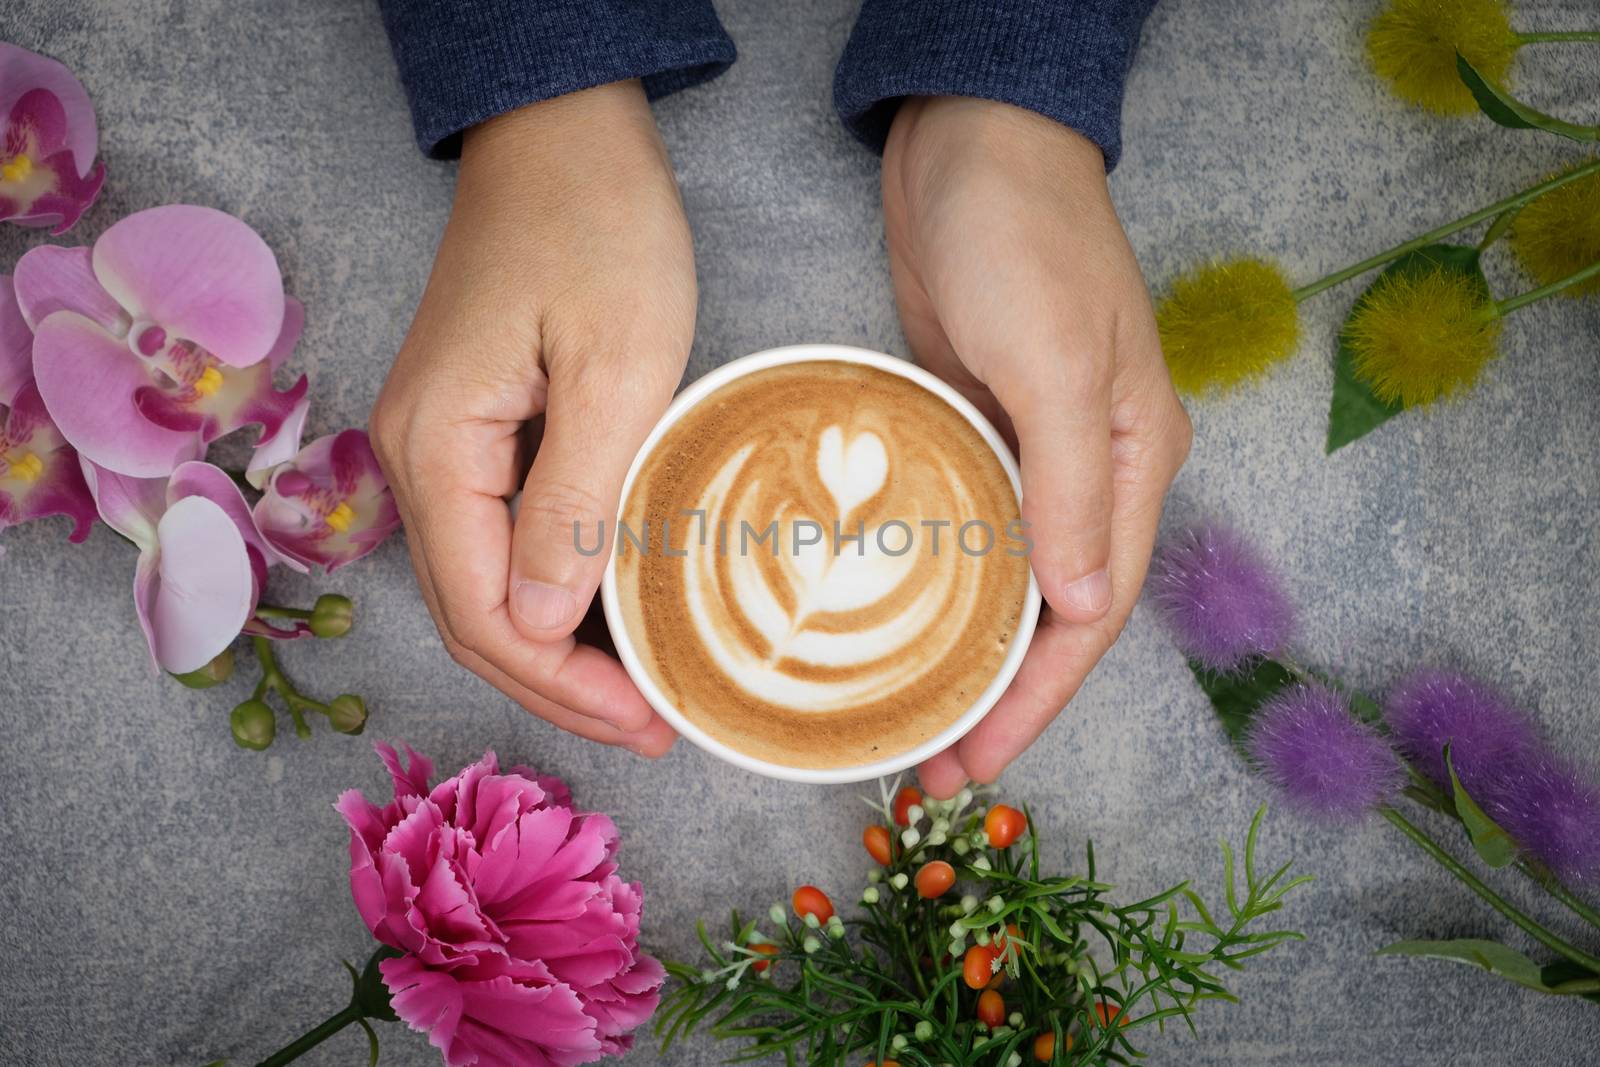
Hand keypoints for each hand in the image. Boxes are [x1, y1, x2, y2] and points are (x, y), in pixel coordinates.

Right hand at [370, 81, 690, 756]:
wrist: (563, 139)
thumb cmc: (600, 230)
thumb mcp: (616, 368)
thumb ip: (574, 500)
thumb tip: (538, 620)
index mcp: (436, 446)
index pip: (481, 611)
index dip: (561, 684)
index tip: (649, 719)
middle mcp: (413, 457)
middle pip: (469, 615)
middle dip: (557, 686)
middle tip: (653, 726)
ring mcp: (435, 445)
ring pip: (481, 586)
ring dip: (553, 650)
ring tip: (637, 693)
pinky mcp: (468, 431)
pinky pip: (496, 541)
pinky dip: (549, 594)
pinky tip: (607, 617)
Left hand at [881, 96, 1191, 795]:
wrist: (970, 137)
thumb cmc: (1024, 236)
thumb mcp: (1054, 359)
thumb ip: (1070, 484)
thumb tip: (1082, 606)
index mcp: (1133, 461)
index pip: (1091, 613)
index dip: (1037, 698)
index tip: (976, 760)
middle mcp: (1088, 469)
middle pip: (1049, 612)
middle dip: (999, 696)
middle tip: (930, 766)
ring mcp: (1026, 448)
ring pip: (1002, 579)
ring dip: (964, 651)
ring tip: (906, 717)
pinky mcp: (970, 423)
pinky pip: (959, 529)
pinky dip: (934, 584)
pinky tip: (889, 621)